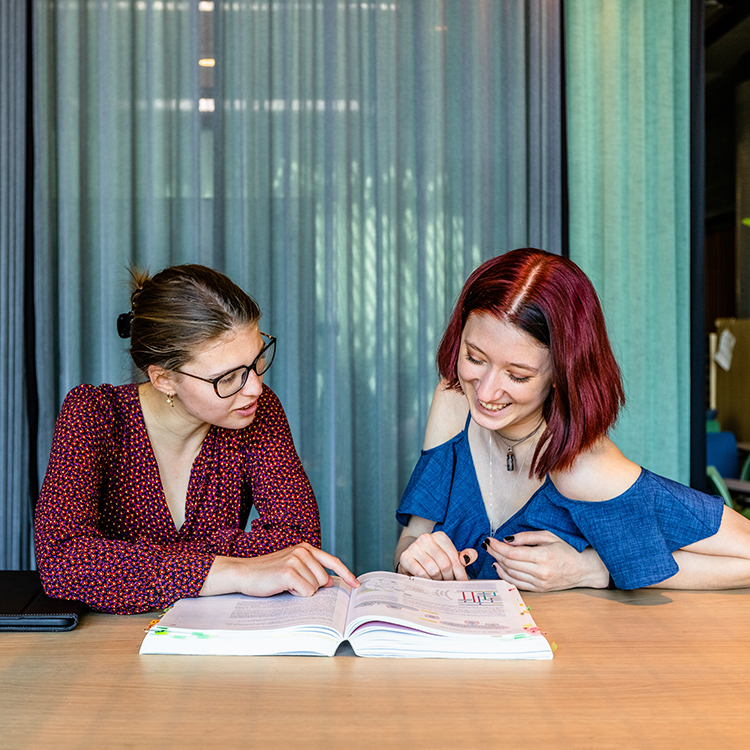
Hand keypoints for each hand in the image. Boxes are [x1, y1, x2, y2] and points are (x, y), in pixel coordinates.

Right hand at [201, 544, 359, 597]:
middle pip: (324, 580)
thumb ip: (310, 570)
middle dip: (311, 588)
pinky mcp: (289, 572)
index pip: (332, 561)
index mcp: (305, 548)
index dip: (346, 574)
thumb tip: (330, 583)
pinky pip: (306, 592)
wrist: (244, 573)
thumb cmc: (267, 573)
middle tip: (291, 584)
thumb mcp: (292, 566)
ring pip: (315, 588)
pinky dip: (296, 595)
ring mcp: (296, 560)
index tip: (355, 585)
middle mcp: (303, 551)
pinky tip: (283, 587)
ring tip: (285, 585)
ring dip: (301, 592)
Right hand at [397, 531, 477, 580]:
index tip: (463, 583)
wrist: (412, 560)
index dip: (460, 573)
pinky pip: (421, 574)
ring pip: (434, 570)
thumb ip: (463, 556)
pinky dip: (427, 581)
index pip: (455, 557)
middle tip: (449, 584)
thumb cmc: (434, 559)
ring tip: (438, 581)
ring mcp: (414, 547)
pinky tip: (428, 581)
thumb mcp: (450, 556)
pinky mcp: (406, 557)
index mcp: (440, 536)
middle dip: (449, 578)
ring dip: (438, 580)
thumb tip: (470, 557)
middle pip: (445, 565)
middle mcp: (426, 538)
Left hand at [485, 531, 608, 590]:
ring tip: (492, 554)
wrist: (583, 569)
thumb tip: (507, 540)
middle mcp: (541, 572)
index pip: (512, 553)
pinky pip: (517, 583)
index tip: (489, 540)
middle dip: (495, 553)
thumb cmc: (566, 549)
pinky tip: (499, 567)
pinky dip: (505, 576)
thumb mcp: (548, 536)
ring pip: (511, 574)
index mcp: (543, 556)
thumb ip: (526, 537)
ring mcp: (540, 583)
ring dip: (498, 563)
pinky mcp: (539, 589)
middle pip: (509, 563)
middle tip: (487, 545)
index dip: (498, 547)